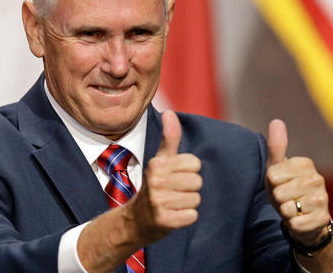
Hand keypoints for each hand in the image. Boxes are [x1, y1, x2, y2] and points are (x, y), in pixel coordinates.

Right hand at [127, 110, 201, 242]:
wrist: (135, 220)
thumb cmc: (154, 187)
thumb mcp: (160, 161)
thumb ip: (169, 137)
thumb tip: (169, 112)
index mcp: (157, 164)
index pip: (194, 163)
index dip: (189, 171)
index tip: (175, 177)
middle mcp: (155, 181)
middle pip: (197, 181)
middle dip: (189, 189)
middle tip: (173, 193)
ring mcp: (158, 201)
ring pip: (196, 199)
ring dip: (187, 204)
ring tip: (172, 204)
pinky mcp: (164, 220)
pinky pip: (192, 216)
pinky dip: (186, 218)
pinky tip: (173, 216)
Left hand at [265, 119, 331, 245]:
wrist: (302, 218)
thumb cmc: (286, 189)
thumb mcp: (276, 168)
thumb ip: (276, 147)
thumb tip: (276, 121)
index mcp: (305, 164)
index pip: (273, 175)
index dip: (272, 183)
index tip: (280, 183)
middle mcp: (317, 179)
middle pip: (280, 192)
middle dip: (278, 199)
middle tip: (285, 198)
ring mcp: (322, 199)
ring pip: (288, 209)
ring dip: (285, 212)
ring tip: (293, 208)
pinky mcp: (323, 218)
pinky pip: (296, 223)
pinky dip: (292, 224)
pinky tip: (299, 219)